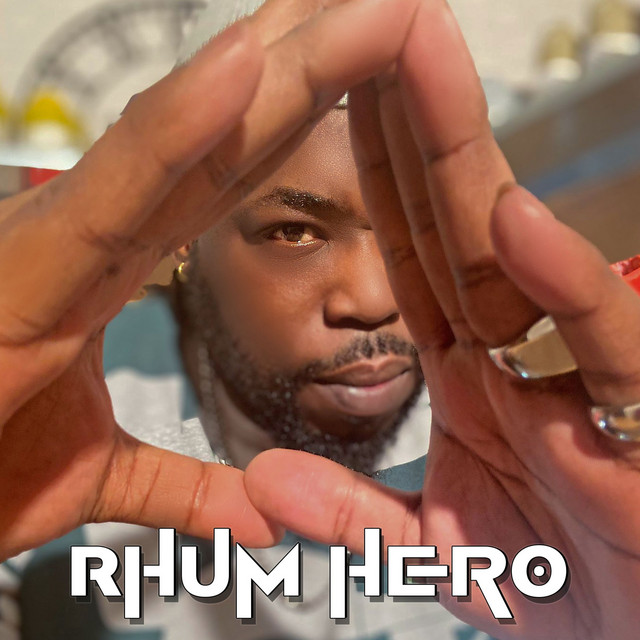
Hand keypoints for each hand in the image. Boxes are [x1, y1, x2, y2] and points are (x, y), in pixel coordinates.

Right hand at [0, 0, 423, 559]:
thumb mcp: (94, 480)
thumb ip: (183, 487)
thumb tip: (260, 516)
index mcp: (110, 272)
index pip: (226, 178)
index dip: (294, 118)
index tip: (360, 57)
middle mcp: (92, 236)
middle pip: (228, 138)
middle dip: (310, 62)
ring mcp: (56, 242)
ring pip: (188, 141)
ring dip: (277, 65)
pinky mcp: (19, 272)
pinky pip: (122, 189)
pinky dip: (183, 127)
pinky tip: (247, 62)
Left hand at [245, 2, 639, 637]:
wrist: (638, 638)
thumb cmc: (559, 588)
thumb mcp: (438, 548)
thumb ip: (352, 510)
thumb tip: (266, 480)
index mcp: (471, 372)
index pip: (406, 251)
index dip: (370, 175)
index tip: (336, 95)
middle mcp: (520, 354)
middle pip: (449, 222)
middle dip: (408, 124)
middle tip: (373, 24)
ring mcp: (577, 378)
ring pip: (514, 257)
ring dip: (463, 164)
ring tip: (419, 61)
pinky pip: (599, 346)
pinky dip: (555, 287)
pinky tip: (511, 219)